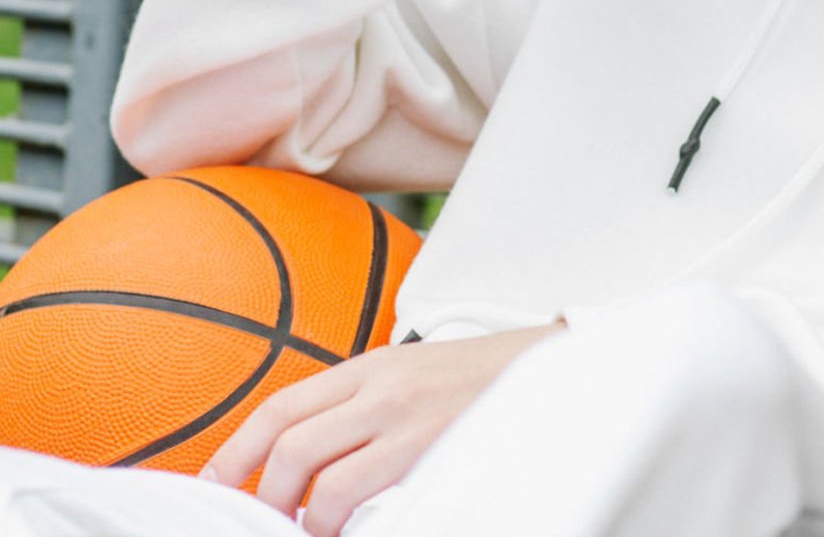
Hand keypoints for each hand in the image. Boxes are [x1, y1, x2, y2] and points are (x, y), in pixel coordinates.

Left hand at [199, 320, 566, 536]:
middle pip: (288, 442)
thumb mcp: (416, 376)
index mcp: (372, 365)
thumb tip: (309, 454)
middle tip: (257, 527)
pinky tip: (348, 531)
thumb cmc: (485, 383)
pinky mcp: (429, 448)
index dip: (234, 450)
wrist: (552, 369)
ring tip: (309, 534)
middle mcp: (380, 385)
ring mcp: (404, 417)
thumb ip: (366, 405)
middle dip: (258, 495)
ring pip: (317, 477)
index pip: (282, 405)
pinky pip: (359, 494)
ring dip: (299, 517)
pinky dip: (339, 521)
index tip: (210, 487)